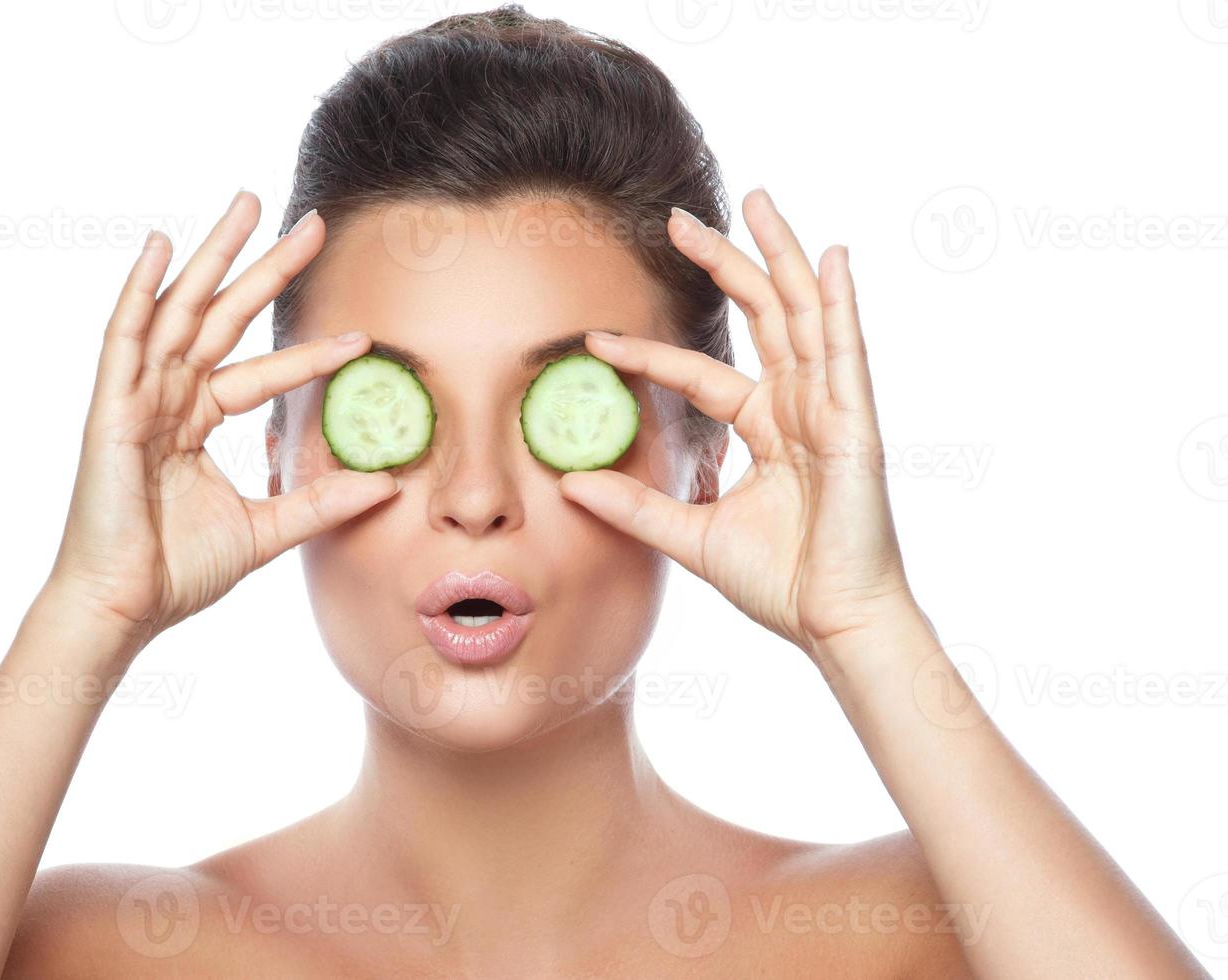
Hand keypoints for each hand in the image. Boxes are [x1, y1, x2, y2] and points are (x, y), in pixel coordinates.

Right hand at [44, 191, 399, 645]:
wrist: (123, 608)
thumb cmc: (176, 572)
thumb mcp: (266, 530)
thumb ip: (320, 502)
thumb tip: (387, 484)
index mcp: (194, 422)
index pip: (260, 373)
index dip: (309, 354)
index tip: (362, 339)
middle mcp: (166, 399)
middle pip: (223, 318)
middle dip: (266, 269)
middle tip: (312, 224)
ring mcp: (135, 398)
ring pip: (180, 310)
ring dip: (214, 256)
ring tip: (248, 205)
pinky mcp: (109, 409)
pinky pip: (124, 337)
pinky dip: (140, 290)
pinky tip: (161, 245)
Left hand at [557, 189, 913, 656]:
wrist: (831, 623)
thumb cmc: (778, 583)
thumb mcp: (689, 535)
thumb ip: (635, 507)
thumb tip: (569, 481)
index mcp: (766, 429)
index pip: (699, 373)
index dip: (649, 353)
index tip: (595, 339)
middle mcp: (798, 407)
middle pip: (760, 316)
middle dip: (723, 263)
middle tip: (679, 218)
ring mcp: (830, 409)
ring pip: (802, 314)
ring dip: (779, 256)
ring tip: (757, 200)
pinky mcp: (856, 424)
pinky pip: (848, 352)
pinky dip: (841, 303)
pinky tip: (832, 257)